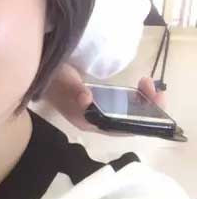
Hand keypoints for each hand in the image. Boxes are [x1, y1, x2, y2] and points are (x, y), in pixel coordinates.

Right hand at [42, 64, 164, 133]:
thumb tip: (87, 100)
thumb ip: (75, 91)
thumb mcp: (64, 82)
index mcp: (86, 121)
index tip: (154, 109)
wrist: (40, 70)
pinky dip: (133, 98)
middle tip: (158, 92)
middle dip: (144, 110)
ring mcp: (95, 112)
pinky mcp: (97, 102)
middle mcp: (92, 120)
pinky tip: (139, 88)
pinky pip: (120, 105)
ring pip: (124, 113)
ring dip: (140, 103)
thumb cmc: (52, 78)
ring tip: (149, 85)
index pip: (116, 128)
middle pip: (124, 121)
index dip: (137, 122)